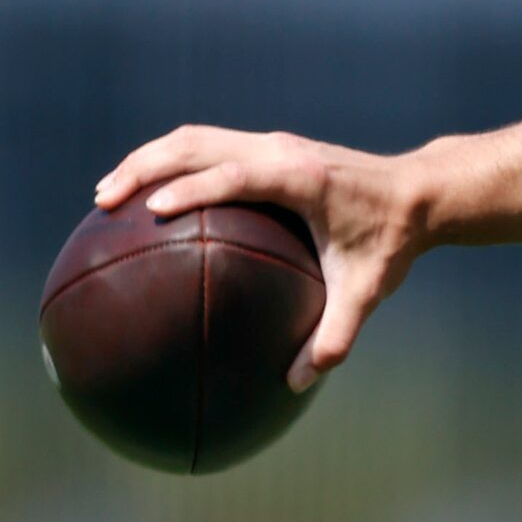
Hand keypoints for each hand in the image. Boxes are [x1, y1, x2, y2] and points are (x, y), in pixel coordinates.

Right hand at [91, 128, 425, 392]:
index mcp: (302, 178)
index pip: (236, 175)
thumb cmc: (391, 242)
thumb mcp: (368, 292)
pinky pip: (209, 146)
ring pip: (196, 137)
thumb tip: (298, 383)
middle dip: (146, 166)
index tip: (151, 209)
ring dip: (148, 158)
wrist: (418, 192)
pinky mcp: (270, 146)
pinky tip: (145, 197)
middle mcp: (282, 150)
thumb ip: (335, 336)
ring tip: (106, 195)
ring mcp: (273, 142)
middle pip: (198, 143)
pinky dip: (170, 163)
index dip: (193, 188)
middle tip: (103, 201)